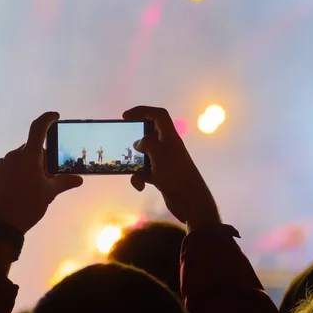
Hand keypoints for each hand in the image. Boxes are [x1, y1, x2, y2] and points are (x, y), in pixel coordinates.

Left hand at [0, 112, 82, 233]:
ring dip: (22, 167)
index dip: (47, 119)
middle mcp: (12, 155)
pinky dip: (10, 174)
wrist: (2, 224)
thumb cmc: (29, 206)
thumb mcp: (50, 193)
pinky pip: (3, 168)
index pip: (38, 129)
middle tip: (43, 176)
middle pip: (29, 150)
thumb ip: (64, 182)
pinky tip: (13, 189)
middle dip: (37, 159)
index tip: (54, 116)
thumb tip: (79, 179)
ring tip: (26, 187)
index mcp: (29, 157)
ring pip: (15, 160)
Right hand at [123, 106, 220, 229]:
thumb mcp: (158, 153)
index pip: (158, 115)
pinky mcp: (162, 176)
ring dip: (135, 163)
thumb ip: (147, 143)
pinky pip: (146, 172)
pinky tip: (139, 185)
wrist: (189, 201)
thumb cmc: (175, 174)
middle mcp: (168, 147)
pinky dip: (140, 178)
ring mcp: (165, 162)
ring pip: (145, 155)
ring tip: (129, 169)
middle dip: (136, 139)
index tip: (125, 116)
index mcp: (170, 137)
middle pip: (150, 135)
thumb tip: (138, 144)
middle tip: (123, 142)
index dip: (142, 111)